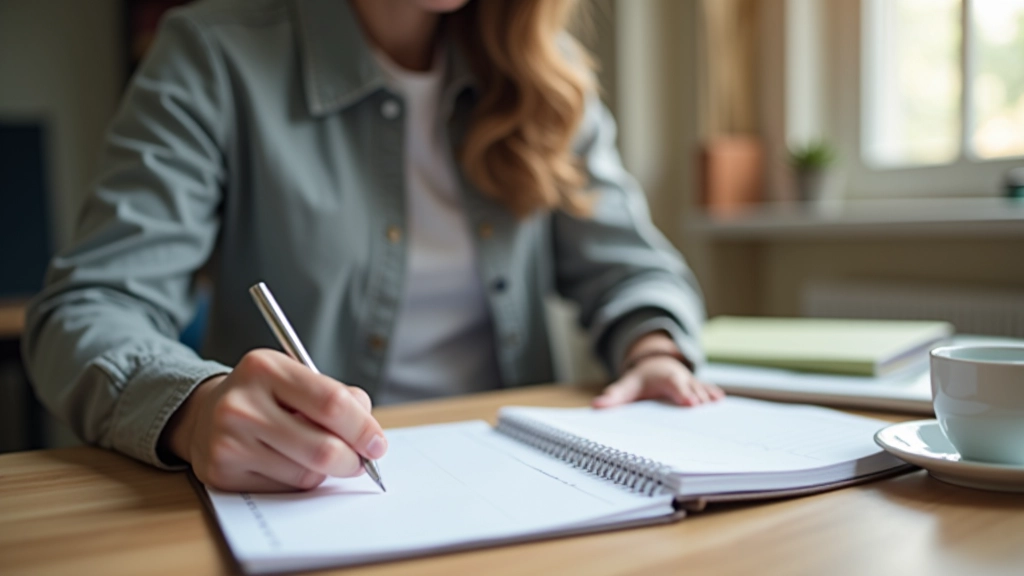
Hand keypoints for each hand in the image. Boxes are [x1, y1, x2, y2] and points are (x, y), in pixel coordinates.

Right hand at [160, 349, 387, 491]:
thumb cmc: (266, 396)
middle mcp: (242, 403)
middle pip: (323, 446)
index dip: (363, 428)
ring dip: (324, 471)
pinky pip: (284, 488)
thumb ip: (338, 397)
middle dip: (353, 460)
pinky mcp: (222, 472)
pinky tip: (286, 463)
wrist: (204, 415)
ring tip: (313, 454)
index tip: (378, 443)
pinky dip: (298, 481)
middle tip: (361, 462)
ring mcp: (229, 440)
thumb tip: (370, 435)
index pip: (331, 402)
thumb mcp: (297, 379)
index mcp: (265, 367)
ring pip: (306, 473)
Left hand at [592, 332, 723, 407]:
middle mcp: (680, 377)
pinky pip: (708, 390)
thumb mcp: (627, 385)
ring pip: (702, 389)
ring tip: (716, 405)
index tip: (690, 403)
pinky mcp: (698, 386)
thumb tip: (597, 406)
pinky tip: (721, 400)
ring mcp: (690, 382)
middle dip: (698, 398)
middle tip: (703, 409)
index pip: (675, 384)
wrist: (656, 365)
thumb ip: (614, 396)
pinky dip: (714, 394)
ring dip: (709, 397)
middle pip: (691, 388)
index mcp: (664, 377)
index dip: (683, 393)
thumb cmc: (641, 379)